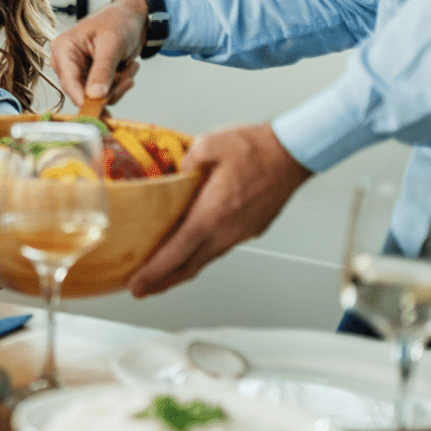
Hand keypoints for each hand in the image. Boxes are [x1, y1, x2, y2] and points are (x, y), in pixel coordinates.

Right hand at [50, 0, 146, 107]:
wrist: (133, 17)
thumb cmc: (119, 20)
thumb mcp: (112, 43)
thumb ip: (103, 70)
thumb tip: (95, 95)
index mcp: (64, 49)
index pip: (69, 82)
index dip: (83, 98)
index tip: (98, 110)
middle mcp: (67, 63)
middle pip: (82, 93)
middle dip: (109, 89)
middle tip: (126, 78)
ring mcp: (80, 72)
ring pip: (96, 97)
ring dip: (117, 86)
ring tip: (128, 69)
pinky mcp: (92, 79)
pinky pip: (105, 95)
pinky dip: (120, 85)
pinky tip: (127, 69)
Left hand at [127, 123, 312, 297]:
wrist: (293, 153)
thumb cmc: (258, 148)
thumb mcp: (210, 142)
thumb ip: (186, 159)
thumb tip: (177, 171)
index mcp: (212, 213)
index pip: (177, 252)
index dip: (154, 273)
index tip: (137, 284)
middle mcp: (227, 230)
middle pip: (189, 266)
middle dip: (161, 282)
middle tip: (140, 289)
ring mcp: (240, 232)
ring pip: (205, 259)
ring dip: (181, 268)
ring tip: (161, 272)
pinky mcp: (251, 229)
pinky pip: (220, 247)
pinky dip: (201, 253)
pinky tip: (192, 246)